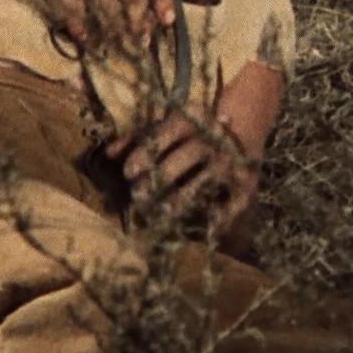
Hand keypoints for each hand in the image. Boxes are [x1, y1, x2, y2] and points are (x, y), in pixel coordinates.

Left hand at [105, 110, 259, 236]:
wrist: (243, 125)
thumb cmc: (192, 131)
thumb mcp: (166, 127)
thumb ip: (136, 139)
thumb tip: (108, 154)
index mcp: (186, 122)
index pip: (163, 136)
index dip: (145, 154)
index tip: (128, 173)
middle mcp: (209, 140)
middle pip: (184, 157)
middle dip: (161, 177)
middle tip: (140, 197)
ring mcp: (228, 161)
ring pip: (205, 179)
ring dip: (183, 198)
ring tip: (164, 214)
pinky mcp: (244, 183)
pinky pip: (231, 203)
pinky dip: (218, 218)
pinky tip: (201, 230)